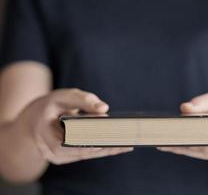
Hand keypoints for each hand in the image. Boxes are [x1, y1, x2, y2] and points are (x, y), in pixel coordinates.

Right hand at [14, 88, 132, 164]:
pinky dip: (100, 150)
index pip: (67, 142)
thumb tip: (104, 109)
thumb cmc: (51, 106)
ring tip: (126, 144)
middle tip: (124, 142)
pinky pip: (84, 155)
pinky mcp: (63, 158)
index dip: (88, 142)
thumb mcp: (65, 96)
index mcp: (44, 130)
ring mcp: (54, 156)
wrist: (34, 120)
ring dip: (105, 150)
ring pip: (84, 155)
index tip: (107, 139)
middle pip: (79, 151)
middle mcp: (47, 148)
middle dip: (102, 146)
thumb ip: (84, 100)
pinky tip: (117, 147)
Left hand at [157, 81, 207, 159]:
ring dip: (182, 149)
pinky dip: (188, 148)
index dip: (197, 136)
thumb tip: (184, 109)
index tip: (177, 133)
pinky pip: (205, 151)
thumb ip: (206, 101)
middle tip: (161, 140)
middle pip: (207, 148)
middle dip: (183, 145)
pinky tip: (173, 144)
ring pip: (204, 152)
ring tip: (162, 144)